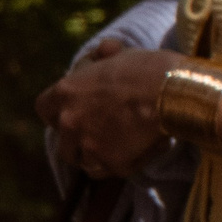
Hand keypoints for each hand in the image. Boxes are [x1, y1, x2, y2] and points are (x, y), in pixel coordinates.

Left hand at [37, 42, 186, 177]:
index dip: (60, 111)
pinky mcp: (112, 163)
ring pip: (83, 161)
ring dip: (98, 155)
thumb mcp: (124, 54)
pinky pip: (109, 170)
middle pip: (63, 142)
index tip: (77, 111)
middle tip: (103, 131)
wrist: (176, 92)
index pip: (44, 108)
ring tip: (121, 145)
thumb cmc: (152, 68)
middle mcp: (69, 122)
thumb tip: (105, 51)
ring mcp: (88, 145)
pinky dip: (120, 164)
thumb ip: (106, 56)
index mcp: (66, 92)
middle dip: (79, 139)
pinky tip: (137, 151)